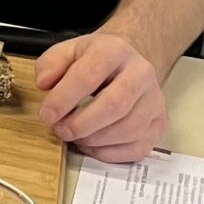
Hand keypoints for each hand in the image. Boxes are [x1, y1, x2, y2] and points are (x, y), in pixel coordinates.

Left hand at [35, 29, 168, 160]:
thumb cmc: (96, 58)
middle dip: (81, 124)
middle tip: (60, 130)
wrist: (129, 60)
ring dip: (95, 140)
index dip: (64, 99)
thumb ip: (50, 64)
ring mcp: (154, 100)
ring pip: (128, 130)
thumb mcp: (68, 51)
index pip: (88, 76)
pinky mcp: (159, 123)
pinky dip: (111, 153)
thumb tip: (43, 84)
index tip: (46, 114)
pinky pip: (138, 147)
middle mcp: (140, 74)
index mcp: (114, 50)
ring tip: (75, 137)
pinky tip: (93, 146)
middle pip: (114, 105)